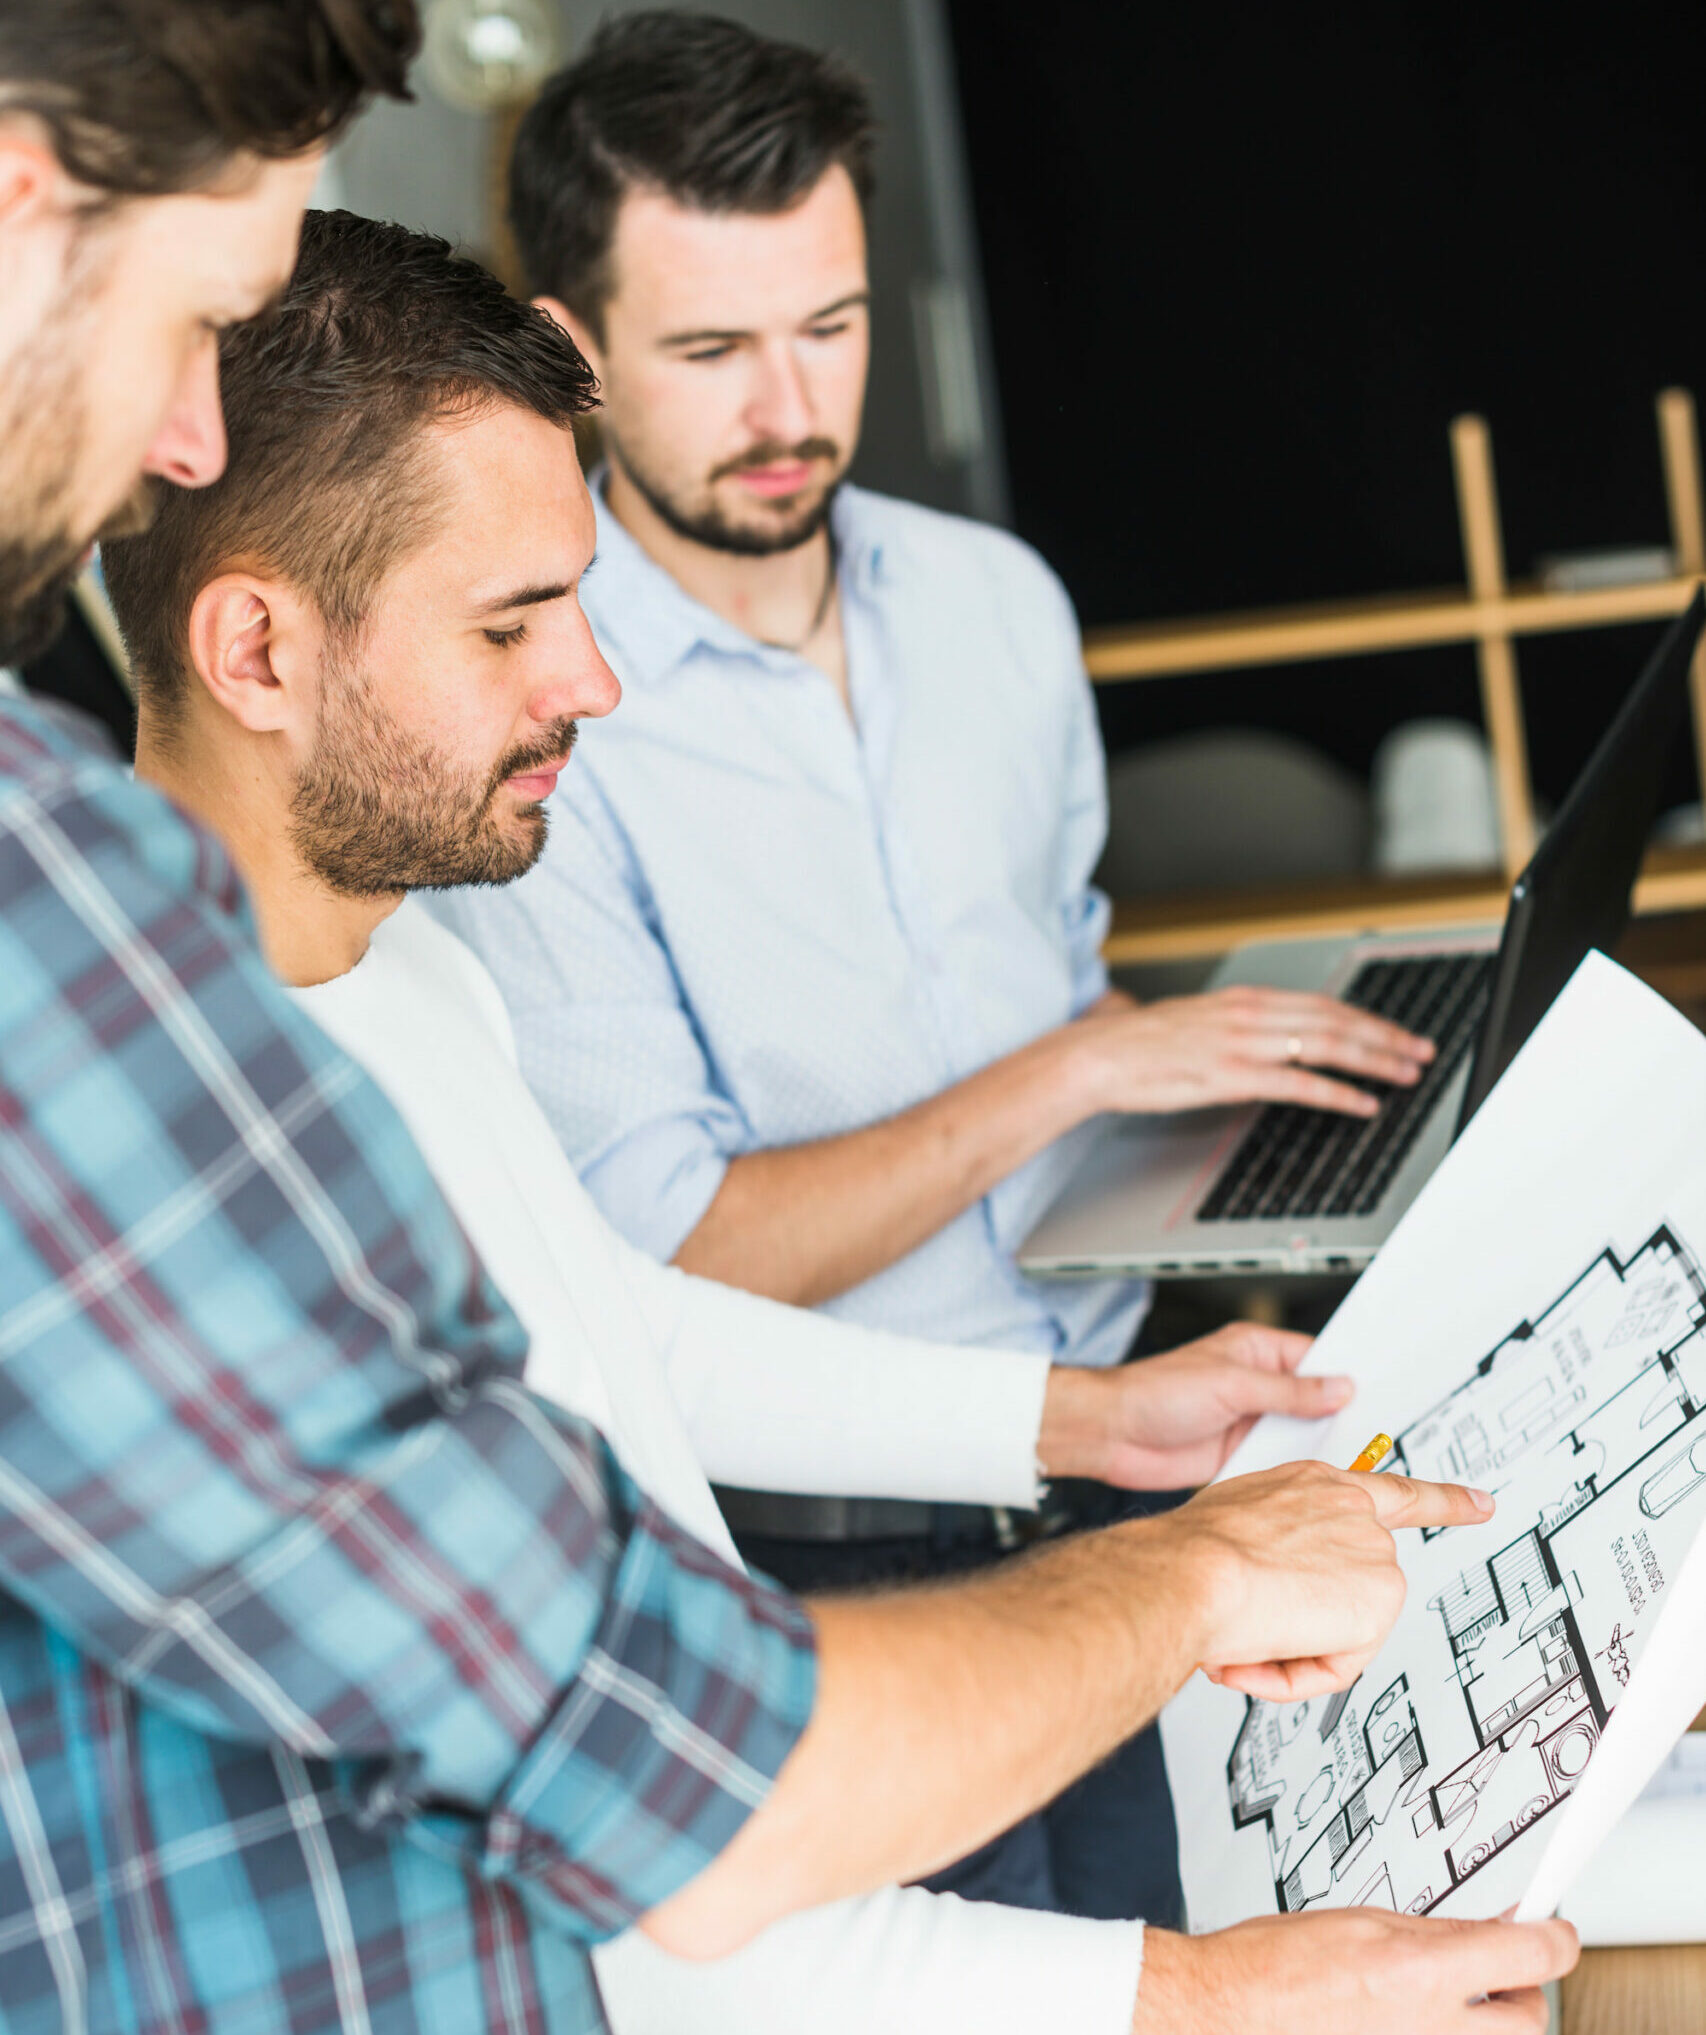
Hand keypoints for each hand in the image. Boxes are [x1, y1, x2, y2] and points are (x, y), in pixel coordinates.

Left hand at [1038, 1325, 1353, 1487]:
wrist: (1109, 1435)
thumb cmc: (1152, 1391)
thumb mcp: (1230, 1383)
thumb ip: (1287, 1392)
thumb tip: (1338, 1388)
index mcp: (1256, 1352)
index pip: (1317, 1359)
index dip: (1348, 1375)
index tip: (1384, 1391)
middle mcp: (1257, 1386)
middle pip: (1315, 1402)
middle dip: (1342, 1416)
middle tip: (1382, 1433)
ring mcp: (1249, 1422)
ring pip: (1301, 1435)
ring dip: (1321, 1448)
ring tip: (1360, 1461)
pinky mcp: (1240, 1457)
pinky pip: (1280, 1464)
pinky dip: (1298, 1473)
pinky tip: (1322, 1484)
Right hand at [1068, 984, 1433, 1118]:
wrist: (1097, 1055)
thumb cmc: (1135, 1045)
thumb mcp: (1193, 1021)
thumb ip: (1230, 1027)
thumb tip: (1250, 1035)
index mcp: (1244, 999)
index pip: (1322, 1002)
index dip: (1366, 1017)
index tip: (1395, 1030)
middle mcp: (1251, 1014)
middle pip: (1336, 1019)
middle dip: (1386, 1036)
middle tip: (1420, 1050)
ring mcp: (1244, 1043)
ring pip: (1328, 1045)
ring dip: (1375, 1060)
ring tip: (1405, 1074)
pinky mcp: (1233, 1076)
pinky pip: (1300, 1084)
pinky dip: (1339, 1093)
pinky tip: (1362, 1103)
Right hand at [1134, 1912, 1578, 2033]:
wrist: (1229, 2015)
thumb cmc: (1274, 1969)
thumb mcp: (1362, 1923)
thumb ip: (1436, 1931)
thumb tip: (1488, 1929)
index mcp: (1424, 1974)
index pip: (1535, 1956)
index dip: (1555, 1937)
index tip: (1554, 1929)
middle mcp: (1437, 2031)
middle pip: (1530, 2017)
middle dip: (1521, 1986)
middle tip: (1496, 1963)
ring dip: (1484, 2020)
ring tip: (1443, 1996)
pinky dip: (1443, 2033)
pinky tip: (1408, 2016)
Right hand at [1153, 1458, 1492, 1699]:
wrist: (1193, 1573)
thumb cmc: (1191, 1551)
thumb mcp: (1234, 1524)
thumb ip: (1272, 1547)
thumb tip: (1273, 1595)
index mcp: (1316, 1485)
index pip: (1394, 1492)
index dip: (1445, 1501)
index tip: (1481, 1504)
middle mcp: (1352, 1510)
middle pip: (1357, 1589)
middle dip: (1305, 1623)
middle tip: (1250, 1627)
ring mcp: (1372, 1553)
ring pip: (1342, 1632)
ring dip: (1287, 1648)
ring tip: (1244, 1633)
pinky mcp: (1379, 1599)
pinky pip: (1340, 1664)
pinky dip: (1296, 1673)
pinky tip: (1263, 1651)